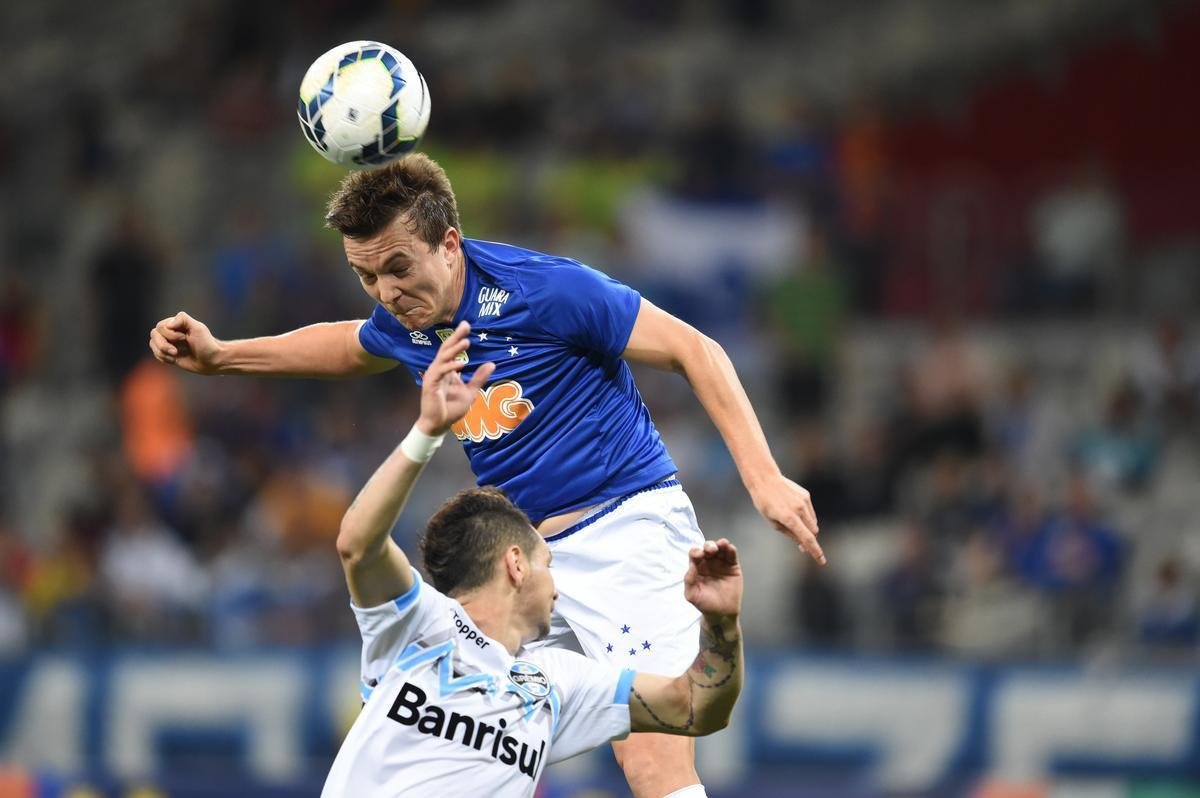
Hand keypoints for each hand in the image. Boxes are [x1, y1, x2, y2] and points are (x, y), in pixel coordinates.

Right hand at [149, 312, 221, 373]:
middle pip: (154, 335)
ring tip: (176, 355)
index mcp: (176, 323)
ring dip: (163, 353)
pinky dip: (164, 358)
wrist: (211, 361)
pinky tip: (175, 360)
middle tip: (176, 351)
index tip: (184, 338)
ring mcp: (168, 342)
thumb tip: (168, 324)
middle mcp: (170, 331)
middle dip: (164, 345)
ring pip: (153, 345)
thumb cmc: (206, 343)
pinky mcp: (168, 353)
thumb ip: (183, 319)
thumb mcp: (198, 328)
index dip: (170, 334)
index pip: (161, 326)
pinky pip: (156, 354)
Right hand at [418, 321, 494, 435]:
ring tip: (466, 341)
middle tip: (465, 325)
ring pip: (443, 358)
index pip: (451, 349)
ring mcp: (433, 376)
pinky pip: (441, 372)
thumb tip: (492, 364)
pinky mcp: (431, 385)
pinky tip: (461, 363)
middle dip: (456, 336)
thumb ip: (479, 378)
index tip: (467, 325)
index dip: (458, 337)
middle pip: (446, 349)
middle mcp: (438, 370)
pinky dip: (451, 367)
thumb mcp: (470, 392)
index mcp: (446, 370)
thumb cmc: (451, 409)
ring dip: (455, 349)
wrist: (438, 424)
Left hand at [684, 538, 742, 619]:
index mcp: (697, 567)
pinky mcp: (732, 567)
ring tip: (722, 544)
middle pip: (707, 548)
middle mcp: (708, 563)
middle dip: (709, 546)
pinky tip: (730, 548)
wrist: (722, 614)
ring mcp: (721, 563)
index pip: (695, 555)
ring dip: (720, 544)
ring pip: (720, 549)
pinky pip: (732, 555)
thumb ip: (689, 580)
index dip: (696, 552)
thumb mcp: (692, 595)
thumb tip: (690, 565)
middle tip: (711, 550)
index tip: (699, 555)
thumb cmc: (704, 604)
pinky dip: (731, 550)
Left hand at [752, 474, 825, 564]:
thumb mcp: (773, 522)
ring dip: (807, 528)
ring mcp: (804, 501)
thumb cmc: (765, 503)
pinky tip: (794, 511)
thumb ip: (790, 534)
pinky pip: (810, 512)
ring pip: (813, 522)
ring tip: (792, 522)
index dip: (815, 551)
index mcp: (789, 518)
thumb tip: (803, 546)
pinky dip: (806, 517)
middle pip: (813, 532)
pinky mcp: (806, 495)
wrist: (765, 479)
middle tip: (801, 544)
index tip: (822, 561)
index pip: (807, 539)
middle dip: (809, 539)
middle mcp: (799, 509)